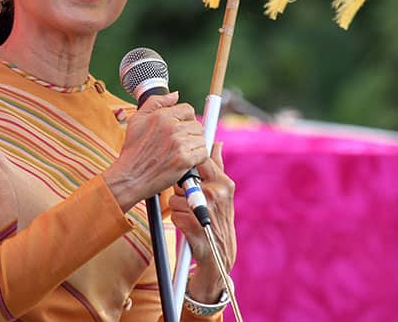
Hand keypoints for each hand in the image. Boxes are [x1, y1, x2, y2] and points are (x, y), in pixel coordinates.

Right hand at [103, 92, 206, 211]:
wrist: (130, 176)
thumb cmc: (133, 150)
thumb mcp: (137, 119)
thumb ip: (156, 102)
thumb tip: (175, 95)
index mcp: (162, 116)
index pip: (188, 109)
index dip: (186, 119)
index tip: (180, 129)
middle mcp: (172, 127)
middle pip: (196, 125)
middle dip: (190, 134)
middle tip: (178, 144)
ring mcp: (179, 143)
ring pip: (201, 139)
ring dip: (194, 147)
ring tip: (180, 153)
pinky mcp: (184, 159)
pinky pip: (202, 153)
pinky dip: (197, 159)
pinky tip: (184, 161)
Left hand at [170, 142, 236, 303]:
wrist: (219, 254)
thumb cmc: (218, 218)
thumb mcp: (223, 192)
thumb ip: (217, 166)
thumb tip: (217, 143)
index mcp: (224, 183)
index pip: (199, 160)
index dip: (188, 166)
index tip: (187, 173)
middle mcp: (216, 194)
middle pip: (182, 180)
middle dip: (182, 190)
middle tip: (191, 200)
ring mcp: (205, 210)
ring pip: (174, 198)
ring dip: (178, 208)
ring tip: (191, 215)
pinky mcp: (194, 225)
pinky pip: (173, 214)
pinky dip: (177, 220)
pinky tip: (188, 226)